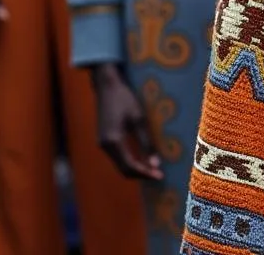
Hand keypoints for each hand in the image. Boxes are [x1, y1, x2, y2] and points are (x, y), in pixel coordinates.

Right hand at [92, 64, 163, 180]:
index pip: (130, 166)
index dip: (145, 173)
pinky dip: (129, 161)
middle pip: (123, 169)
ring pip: (120, 164)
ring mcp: (102, 144)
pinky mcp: (104, 140)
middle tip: (158, 175)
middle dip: (141, 174)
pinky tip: (142, 159)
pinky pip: (117, 157)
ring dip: (135, 169)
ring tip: (153, 168)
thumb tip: (155, 163)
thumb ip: (146, 142)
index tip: (160, 176)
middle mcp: (105, 147)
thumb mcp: (139, 119)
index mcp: (113, 142)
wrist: (107, 87)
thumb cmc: (125, 99)